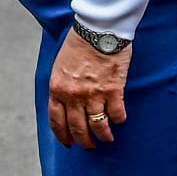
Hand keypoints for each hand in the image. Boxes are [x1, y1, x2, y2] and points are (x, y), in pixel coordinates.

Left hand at [47, 28, 129, 149]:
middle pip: (78, 128)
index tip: (68, 143)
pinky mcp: (113, 90)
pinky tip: (120, 119)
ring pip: (98, 126)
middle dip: (85, 141)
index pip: (57, 121)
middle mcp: (73, 95)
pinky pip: (117, 114)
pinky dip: (119, 119)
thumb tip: (64, 103)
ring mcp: (94, 94)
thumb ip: (61, 86)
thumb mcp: (60, 66)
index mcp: (57, 88)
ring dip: (103, 136)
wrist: (97, 29)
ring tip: (107, 138)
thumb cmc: (78, 44)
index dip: (63, 135)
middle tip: (90, 146)